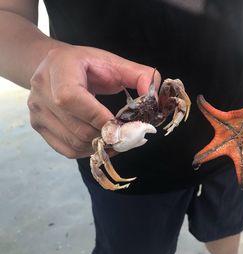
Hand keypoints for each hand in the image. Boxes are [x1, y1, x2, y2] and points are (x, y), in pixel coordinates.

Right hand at [27, 45, 159, 157]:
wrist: (55, 67)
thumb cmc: (87, 65)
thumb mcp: (113, 62)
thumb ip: (139, 75)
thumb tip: (155, 98)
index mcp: (58, 68)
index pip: (70, 98)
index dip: (96, 116)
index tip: (120, 125)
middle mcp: (41, 91)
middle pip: (76, 127)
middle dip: (107, 135)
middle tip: (129, 135)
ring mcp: (37, 112)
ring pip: (74, 142)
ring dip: (101, 146)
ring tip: (118, 138)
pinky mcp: (39, 127)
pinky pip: (68, 150)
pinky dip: (89, 151)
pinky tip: (103, 142)